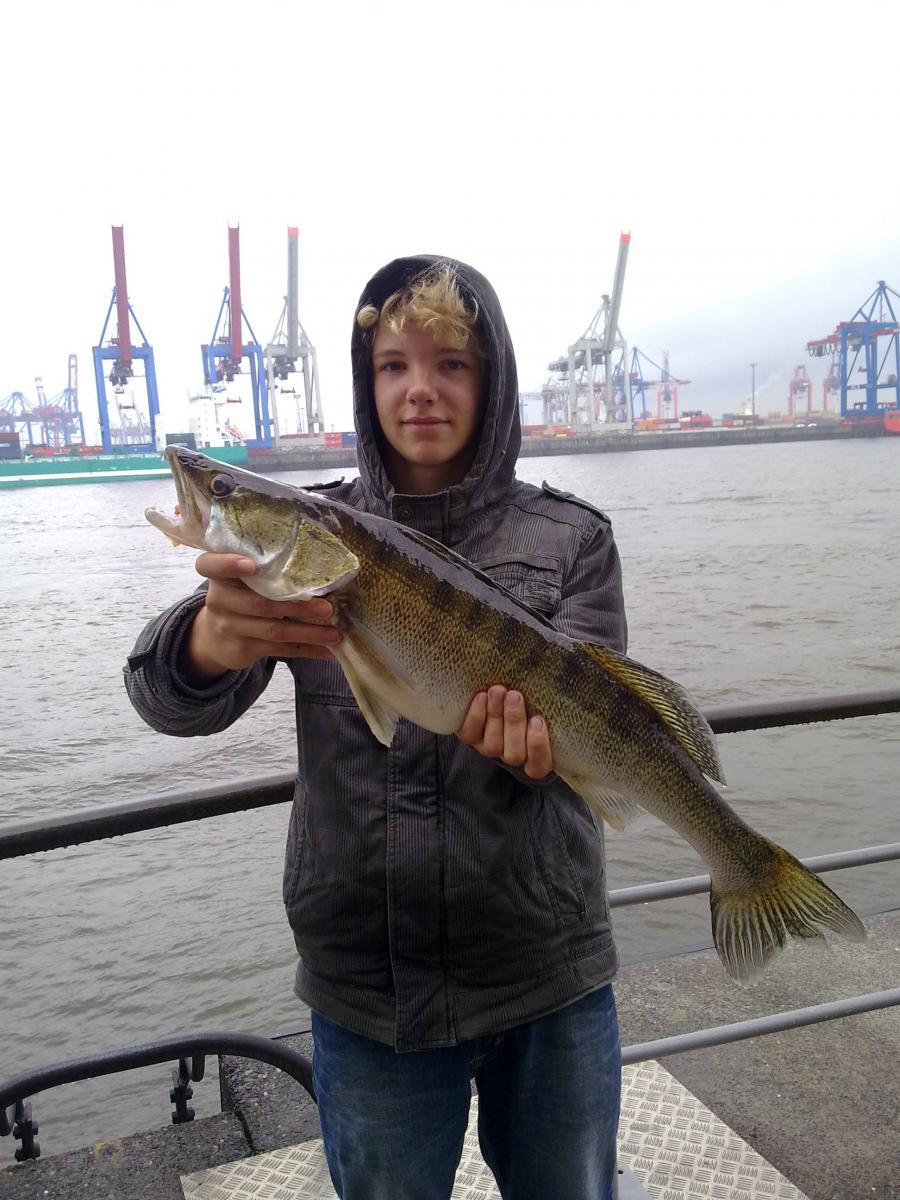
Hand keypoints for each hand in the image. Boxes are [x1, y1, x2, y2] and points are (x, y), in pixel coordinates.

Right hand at [182, 554, 341, 683]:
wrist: (213, 638)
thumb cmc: (239, 597)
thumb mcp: (240, 580)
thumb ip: (264, 571)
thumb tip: (319, 569)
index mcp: (220, 576)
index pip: (210, 565)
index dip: (228, 564)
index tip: (251, 565)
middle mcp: (220, 600)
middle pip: (260, 604)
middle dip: (297, 607)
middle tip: (327, 608)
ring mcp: (230, 627)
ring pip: (274, 630)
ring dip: (309, 633)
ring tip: (335, 634)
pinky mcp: (243, 649)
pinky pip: (280, 650)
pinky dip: (307, 650)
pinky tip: (327, 651)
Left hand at [456, 685, 552, 779]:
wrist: (503, 693)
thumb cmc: (534, 698)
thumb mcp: (546, 701)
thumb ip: (553, 700)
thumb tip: (580, 676)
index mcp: (537, 755)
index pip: (539, 766)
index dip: (538, 747)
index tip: (538, 721)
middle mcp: (513, 754)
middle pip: (514, 754)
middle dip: (514, 723)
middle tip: (515, 696)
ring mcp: (491, 747)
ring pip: (492, 745)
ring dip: (495, 716)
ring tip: (498, 691)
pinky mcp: (472, 736)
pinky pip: (469, 735)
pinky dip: (475, 716)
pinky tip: (482, 696)